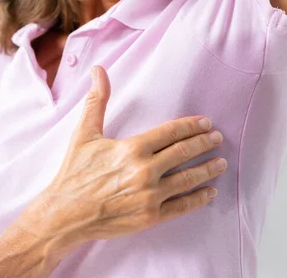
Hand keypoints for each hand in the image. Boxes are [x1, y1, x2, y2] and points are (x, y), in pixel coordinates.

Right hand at [20, 65, 225, 254]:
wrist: (65, 214)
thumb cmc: (74, 173)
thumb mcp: (84, 134)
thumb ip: (97, 101)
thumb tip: (98, 70)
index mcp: (132, 148)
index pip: (171, 133)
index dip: (191, 126)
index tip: (206, 123)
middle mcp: (145, 171)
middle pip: (184, 153)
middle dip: (204, 143)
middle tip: (218, 138)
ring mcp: (149, 195)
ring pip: (188, 179)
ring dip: (208, 169)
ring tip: (221, 162)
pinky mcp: (150, 217)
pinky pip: (181, 206)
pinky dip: (199, 198)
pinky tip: (210, 192)